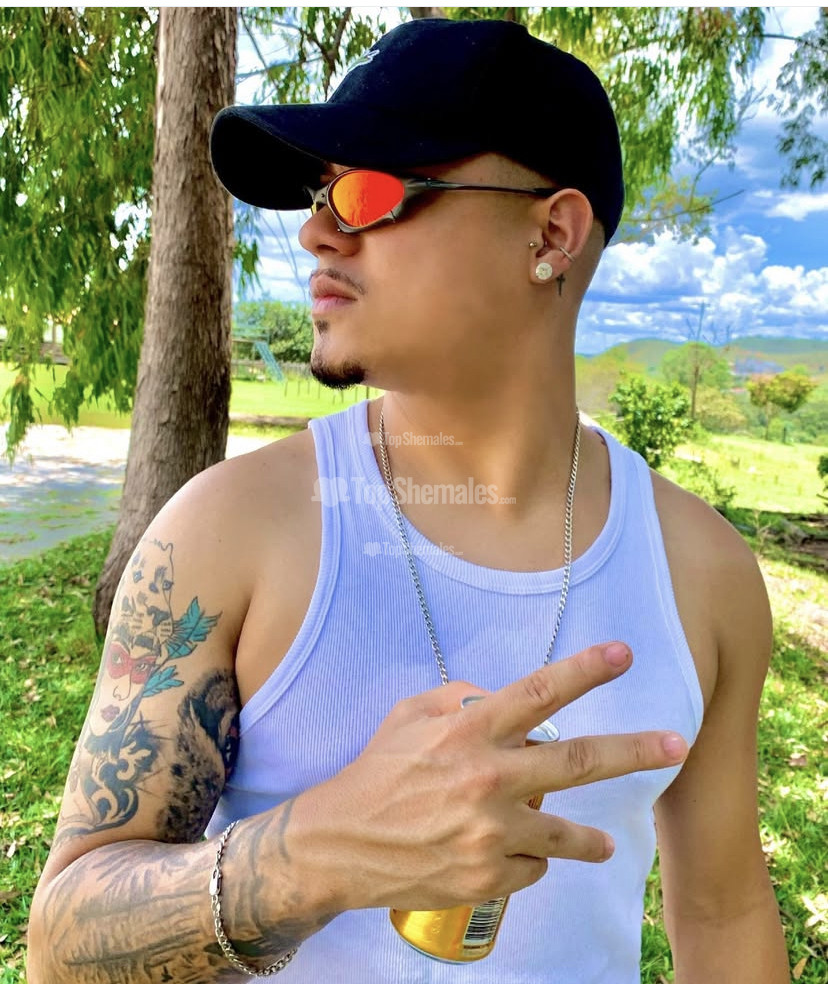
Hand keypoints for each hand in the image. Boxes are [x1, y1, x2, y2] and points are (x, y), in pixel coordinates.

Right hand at [289, 642, 687, 911]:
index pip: (539, 692)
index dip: (585, 669)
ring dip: (591, 840)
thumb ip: (462, 701)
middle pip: (578, 761)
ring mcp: (492, 832)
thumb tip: (503, 700)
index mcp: (469, 732)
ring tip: (606, 842)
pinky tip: (507, 857)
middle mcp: (488, 778)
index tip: (624, 654)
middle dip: (635, 750)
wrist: (341, 844)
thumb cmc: (378, 772)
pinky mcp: (488, 877)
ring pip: (567, 834)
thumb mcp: (411, 716)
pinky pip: (533, 867)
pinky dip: (528, 860)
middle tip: (677, 743)